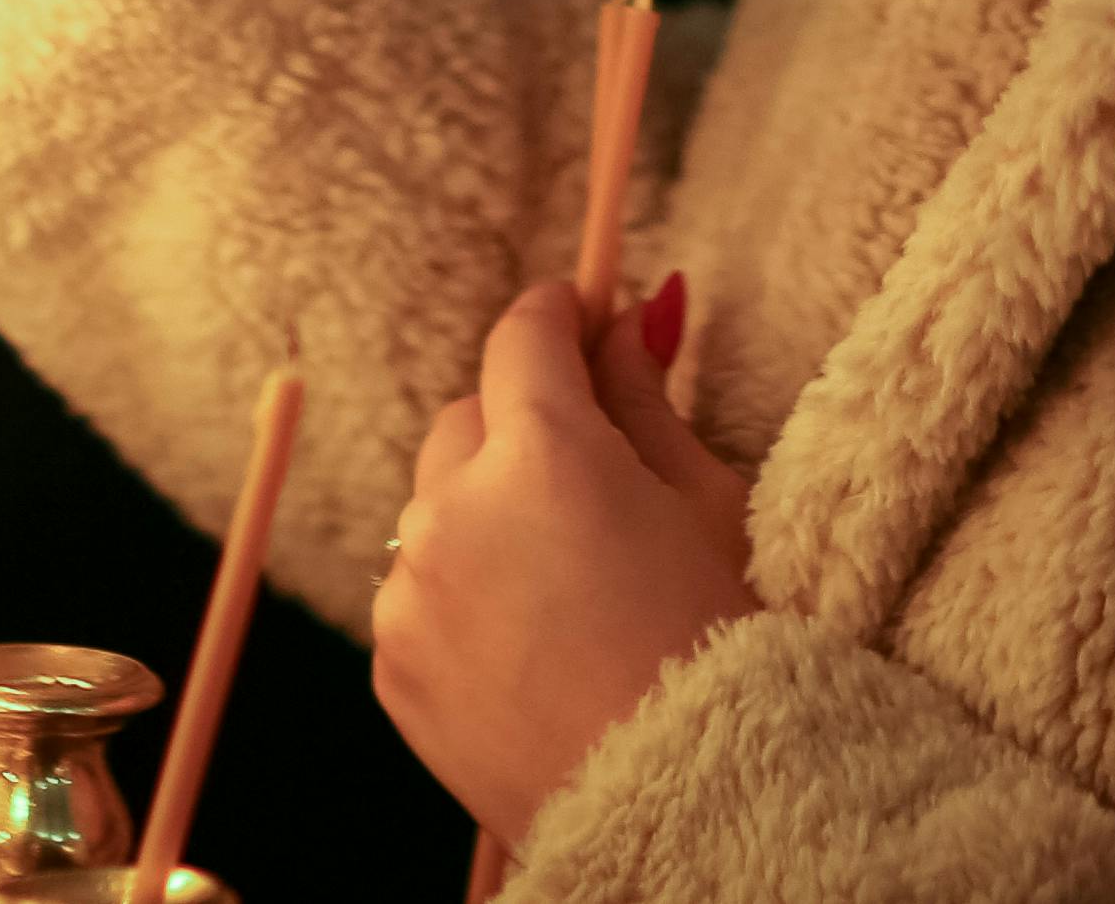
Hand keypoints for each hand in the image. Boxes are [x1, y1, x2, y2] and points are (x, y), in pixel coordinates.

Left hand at [371, 277, 754, 848]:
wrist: (684, 804)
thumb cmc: (721, 643)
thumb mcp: (705, 501)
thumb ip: (647, 397)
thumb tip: (636, 311)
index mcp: (542, 450)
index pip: (523, 336)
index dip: (558, 315)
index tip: (584, 314)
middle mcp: (454, 508)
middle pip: (469, 418)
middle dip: (521, 423)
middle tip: (592, 468)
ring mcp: (410, 592)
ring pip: (434, 509)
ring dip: (484, 514)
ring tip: (565, 577)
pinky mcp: (393, 665)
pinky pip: (416, 592)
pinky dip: (461, 593)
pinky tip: (531, 638)